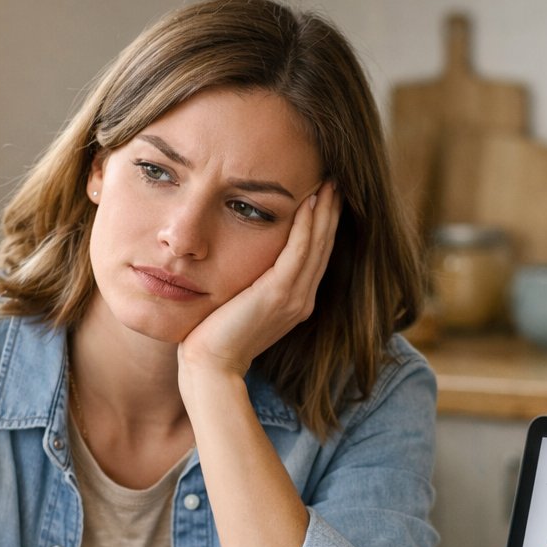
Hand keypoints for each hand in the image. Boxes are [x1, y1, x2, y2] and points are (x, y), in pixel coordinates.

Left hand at [178, 180, 339, 377]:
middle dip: (331, 212)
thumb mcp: (239, 303)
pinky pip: (300, 251)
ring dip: (324, 212)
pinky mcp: (280, 294)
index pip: (314, 256)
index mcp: (295, 301)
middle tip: (336, 180)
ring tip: (329, 183)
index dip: (323, 225)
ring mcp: (294, 297)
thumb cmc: (214, 335)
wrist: (211, 365)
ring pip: (317, 246)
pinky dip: (307, 225)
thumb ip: (251, 284)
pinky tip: (310, 201)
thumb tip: (244, 263)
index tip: (325, 195)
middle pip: (323, 247)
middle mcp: (302, 299)